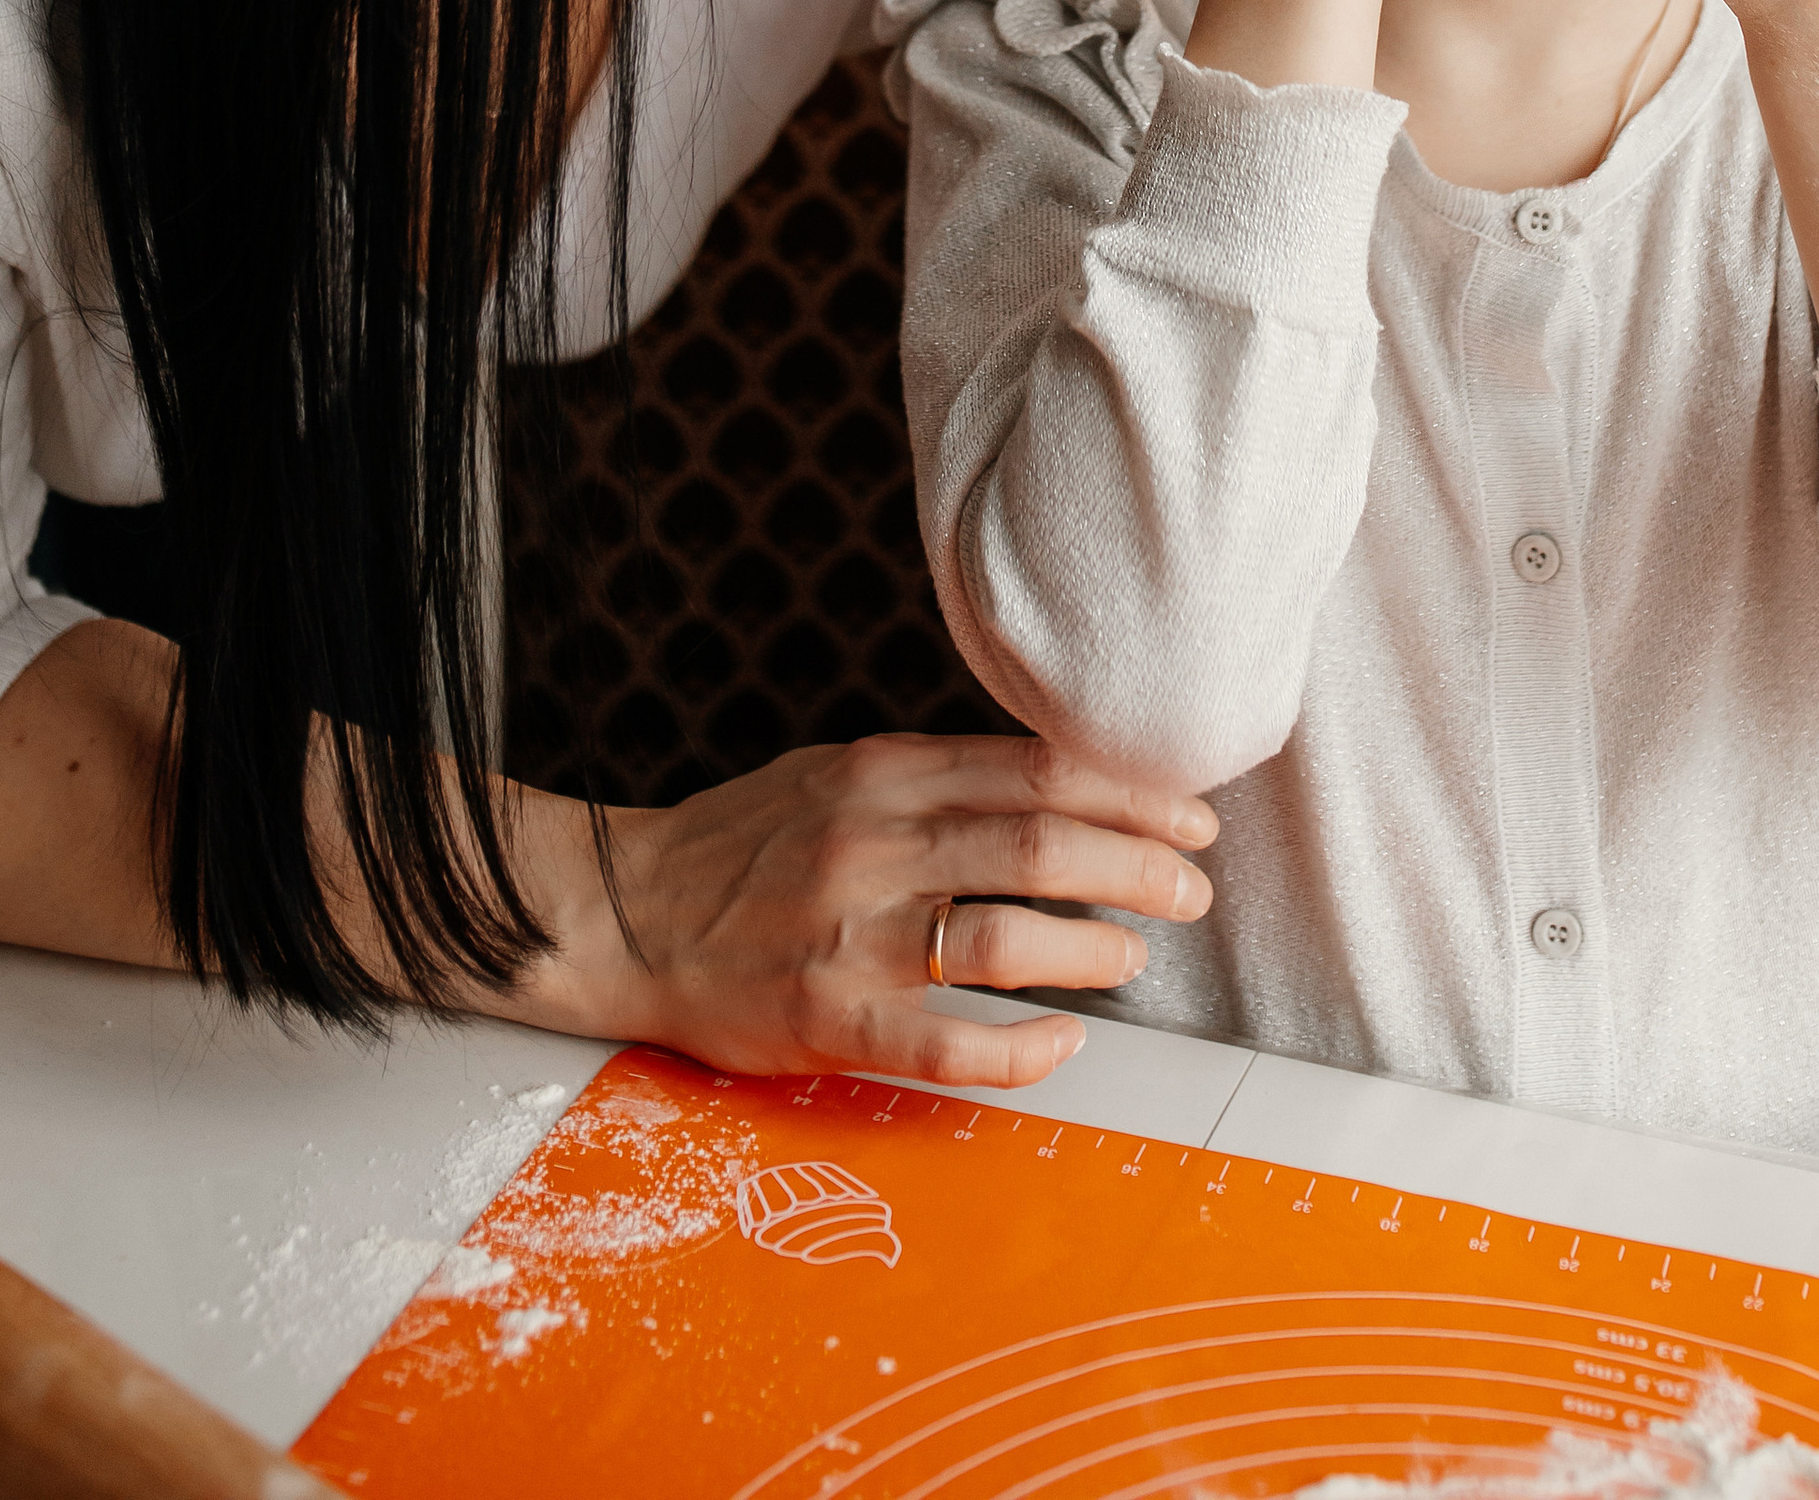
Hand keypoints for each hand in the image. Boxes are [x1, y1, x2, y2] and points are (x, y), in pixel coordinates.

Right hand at [519, 730, 1216, 1087]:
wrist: (624, 911)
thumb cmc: (742, 842)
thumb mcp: (836, 771)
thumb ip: (936, 774)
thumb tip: (1058, 780)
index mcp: (882, 770)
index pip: (1036, 769)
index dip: (1129, 793)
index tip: (1188, 815)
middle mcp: (873, 840)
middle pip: (1039, 841)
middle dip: (1138, 863)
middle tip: (1193, 885)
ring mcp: (849, 933)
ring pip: (1002, 934)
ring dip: (1092, 945)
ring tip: (1136, 953)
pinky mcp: (826, 1018)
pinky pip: (944, 1043)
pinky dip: (1018, 1049)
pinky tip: (1061, 1046)